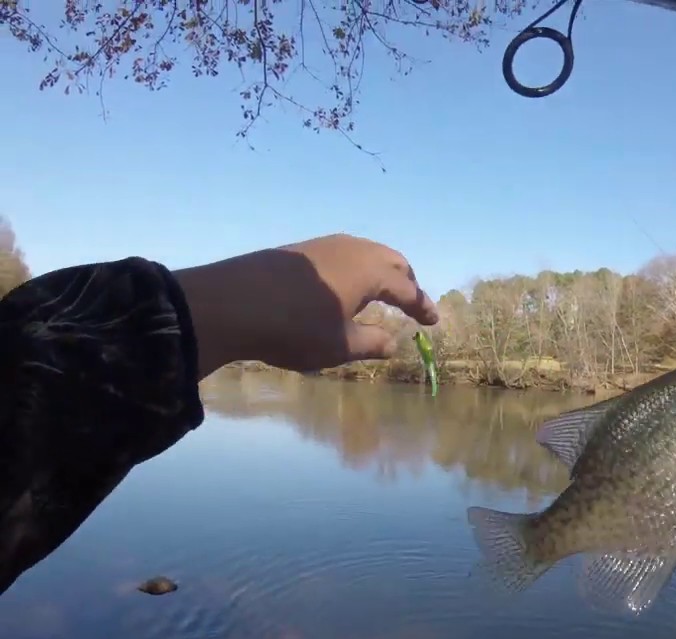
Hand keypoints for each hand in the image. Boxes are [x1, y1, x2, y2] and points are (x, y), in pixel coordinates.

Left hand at [173, 234, 438, 377]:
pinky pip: (342, 254)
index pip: (407, 289)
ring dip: (379, 271)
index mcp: (370, 272)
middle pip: (392, 261)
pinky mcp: (299, 250)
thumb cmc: (294, 329)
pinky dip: (355, 269)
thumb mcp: (339, 345)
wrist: (230, 303)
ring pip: (365, 252)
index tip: (434, 321)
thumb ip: (371, 343)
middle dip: (406, 281)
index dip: (422, 306)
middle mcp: (352, 250)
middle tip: (410, 302)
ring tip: (378, 294)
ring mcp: (323, 245)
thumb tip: (393, 343)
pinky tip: (343, 287)